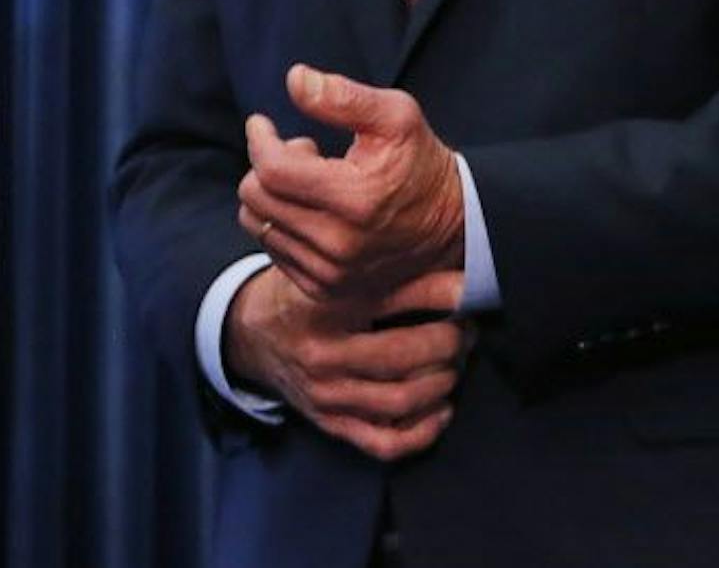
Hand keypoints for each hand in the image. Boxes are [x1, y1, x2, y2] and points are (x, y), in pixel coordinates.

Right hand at [222, 264, 469, 459]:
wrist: (253, 336)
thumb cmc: (299, 298)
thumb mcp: (333, 275)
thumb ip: (387, 275)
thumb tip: (456, 277)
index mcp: (320, 309)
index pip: (391, 302)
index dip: (438, 297)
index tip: (466, 292)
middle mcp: (320, 356)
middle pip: (403, 358)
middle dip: (448, 345)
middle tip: (465, 330)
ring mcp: (325, 396)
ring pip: (401, 401)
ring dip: (442, 383)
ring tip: (454, 363)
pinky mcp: (331, 424)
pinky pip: (385, 442)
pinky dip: (423, 432)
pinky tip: (440, 408)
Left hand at [237, 66, 466, 305]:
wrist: (455, 227)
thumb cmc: (421, 163)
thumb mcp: (396, 116)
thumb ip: (343, 96)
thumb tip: (295, 79)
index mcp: (355, 199)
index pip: (271, 169)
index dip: (259, 139)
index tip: (262, 123)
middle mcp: (339, 243)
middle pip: (255, 196)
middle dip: (267, 163)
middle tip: (303, 151)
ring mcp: (331, 272)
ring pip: (257, 223)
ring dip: (273, 194)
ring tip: (311, 181)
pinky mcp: (325, 288)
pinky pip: (273, 249)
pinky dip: (280, 223)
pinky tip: (313, 209)